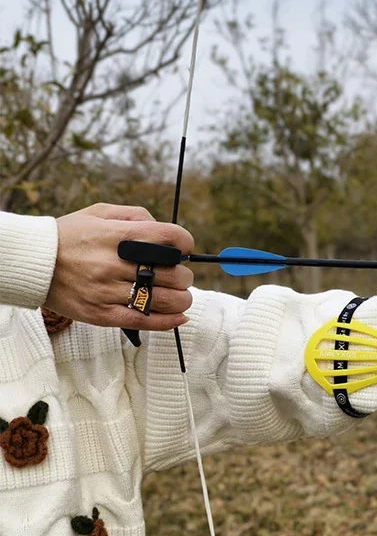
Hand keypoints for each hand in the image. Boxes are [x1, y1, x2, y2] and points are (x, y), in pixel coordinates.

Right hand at [45, 203, 194, 331]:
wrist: (33, 263)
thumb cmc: (71, 236)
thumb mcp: (100, 213)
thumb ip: (137, 216)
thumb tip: (169, 235)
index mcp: (118, 235)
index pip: (171, 238)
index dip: (185, 243)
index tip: (182, 248)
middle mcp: (115, 264)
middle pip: (175, 274)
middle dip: (183, 274)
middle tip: (177, 274)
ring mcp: (109, 291)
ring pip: (166, 300)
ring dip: (181, 298)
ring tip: (177, 294)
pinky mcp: (103, 315)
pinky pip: (146, 321)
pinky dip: (169, 321)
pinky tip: (179, 316)